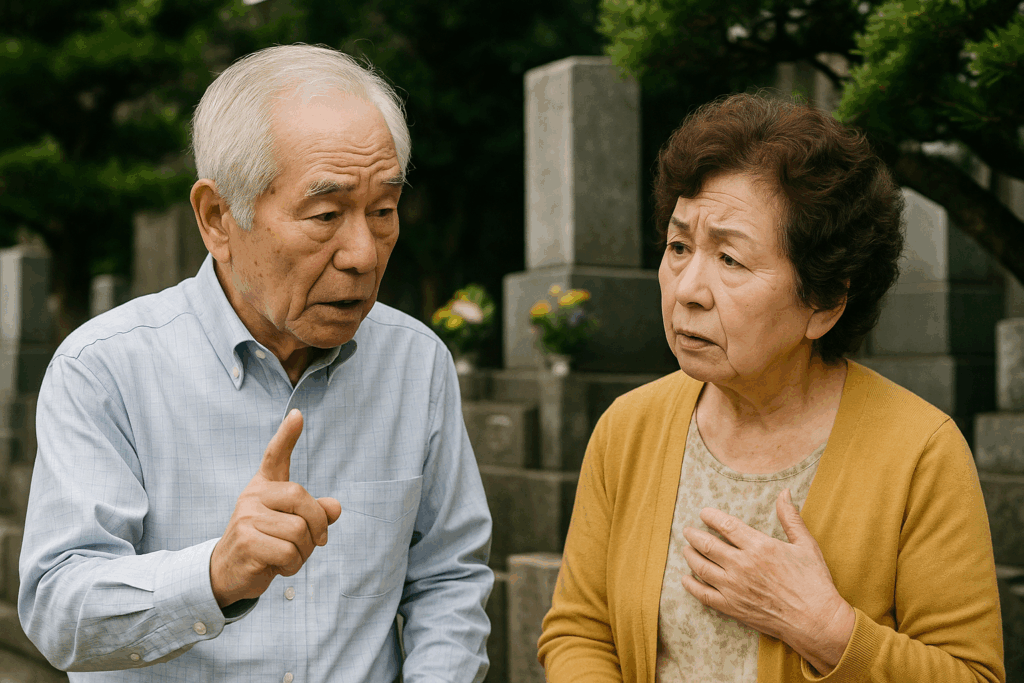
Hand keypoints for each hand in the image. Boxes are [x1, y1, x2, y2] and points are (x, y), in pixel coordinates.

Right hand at [210, 409, 342, 607]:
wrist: (227, 573)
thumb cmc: (265, 544)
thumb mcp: (290, 525)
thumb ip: (314, 513)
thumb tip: (335, 507)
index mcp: (263, 487)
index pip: (275, 456)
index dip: (287, 436)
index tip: (297, 415)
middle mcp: (252, 496)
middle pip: (302, 501)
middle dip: (317, 526)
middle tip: (315, 543)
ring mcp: (246, 518)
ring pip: (299, 531)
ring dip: (304, 552)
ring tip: (290, 556)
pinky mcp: (246, 543)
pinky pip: (288, 553)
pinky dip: (293, 565)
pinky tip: (279, 567)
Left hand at [680, 489, 854, 674]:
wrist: (816, 621)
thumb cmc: (814, 582)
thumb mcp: (806, 545)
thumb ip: (790, 517)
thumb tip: (784, 492)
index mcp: (759, 546)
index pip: (726, 525)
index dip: (711, 517)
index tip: (703, 513)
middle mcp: (742, 565)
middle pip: (708, 545)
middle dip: (694, 535)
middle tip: (688, 530)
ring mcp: (735, 588)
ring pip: (701, 567)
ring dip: (690, 556)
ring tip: (686, 549)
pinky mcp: (733, 607)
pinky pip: (704, 594)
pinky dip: (691, 585)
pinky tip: (686, 578)